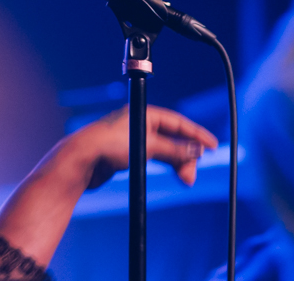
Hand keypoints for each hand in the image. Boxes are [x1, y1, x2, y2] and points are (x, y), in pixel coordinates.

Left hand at [70, 105, 217, 188]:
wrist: (80, 160)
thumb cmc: (108, 146)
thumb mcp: (146, 146)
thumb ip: (174, 150)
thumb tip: (196, 151)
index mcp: (142, 114)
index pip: (177, 122)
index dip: (196, 134)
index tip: (212, 146)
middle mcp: (138, 124)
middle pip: (172, 137)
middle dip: (186, 155)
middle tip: (191, 175)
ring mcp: (132, 139)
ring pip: (164, 150)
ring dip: (177, 163)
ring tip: (186, 179)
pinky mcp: (125, 155)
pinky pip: (153, 158)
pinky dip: (165, 165)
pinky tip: (173, 173)